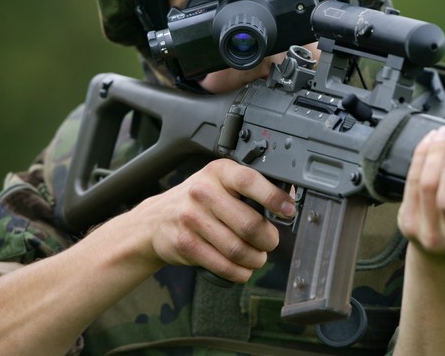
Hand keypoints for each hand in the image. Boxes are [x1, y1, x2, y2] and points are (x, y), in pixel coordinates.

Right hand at [130, 158, 294, 282]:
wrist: (155, 220)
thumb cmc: (199, 200)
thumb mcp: (221, 183)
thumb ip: (251, 188)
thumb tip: (289, 199)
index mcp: (219, 172)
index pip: (250, 181)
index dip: (274, 198)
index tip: (288, 211)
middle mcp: (203, 192)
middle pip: (249, 224)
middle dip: (268, 239)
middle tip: (271, 242)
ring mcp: (191, 218)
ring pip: (237, 248)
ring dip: (255, 259)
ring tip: (258, 258)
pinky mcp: (185, 243)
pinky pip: (222, 265)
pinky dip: (239, 272)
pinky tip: (243, 269)